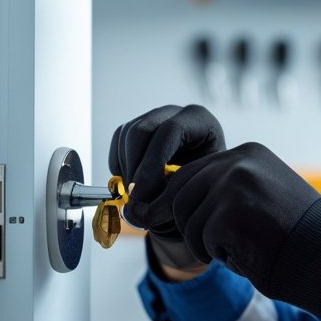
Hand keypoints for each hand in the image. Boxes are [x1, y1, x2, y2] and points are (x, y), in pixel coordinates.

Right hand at [108, 105, 225, 270]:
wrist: (198, 181)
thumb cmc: (202, 184)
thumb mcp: (196, 188)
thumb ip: (172, 195)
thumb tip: (138, 207)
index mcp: (199, 120)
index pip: (170, 131)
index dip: (153, 163)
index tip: (143, 195)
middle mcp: (175, 113)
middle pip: (142, 130)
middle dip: (135, 169)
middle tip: (136, 200)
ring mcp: (153, 117)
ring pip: (126, 137)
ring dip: (126, 170)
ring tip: (136, 196)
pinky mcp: (136, 127)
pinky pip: (118, 142)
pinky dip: (119, 166)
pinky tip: (131, 184)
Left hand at [138, 142, 320, 316]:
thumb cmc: (297, 236)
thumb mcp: (261, 197)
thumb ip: (225, 191)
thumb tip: (170, 202)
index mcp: (247, 154)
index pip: (191, 173)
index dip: (181, 203)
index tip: (180, 223)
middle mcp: (239, 161)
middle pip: (180, 193)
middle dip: (186, 224)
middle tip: (207, 247)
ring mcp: (234, 184)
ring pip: (187, 219)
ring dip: (205, 244)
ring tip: (239, 249)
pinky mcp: (230, 212)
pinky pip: (202, 240)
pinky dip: (220, 256)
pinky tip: (249, 255)